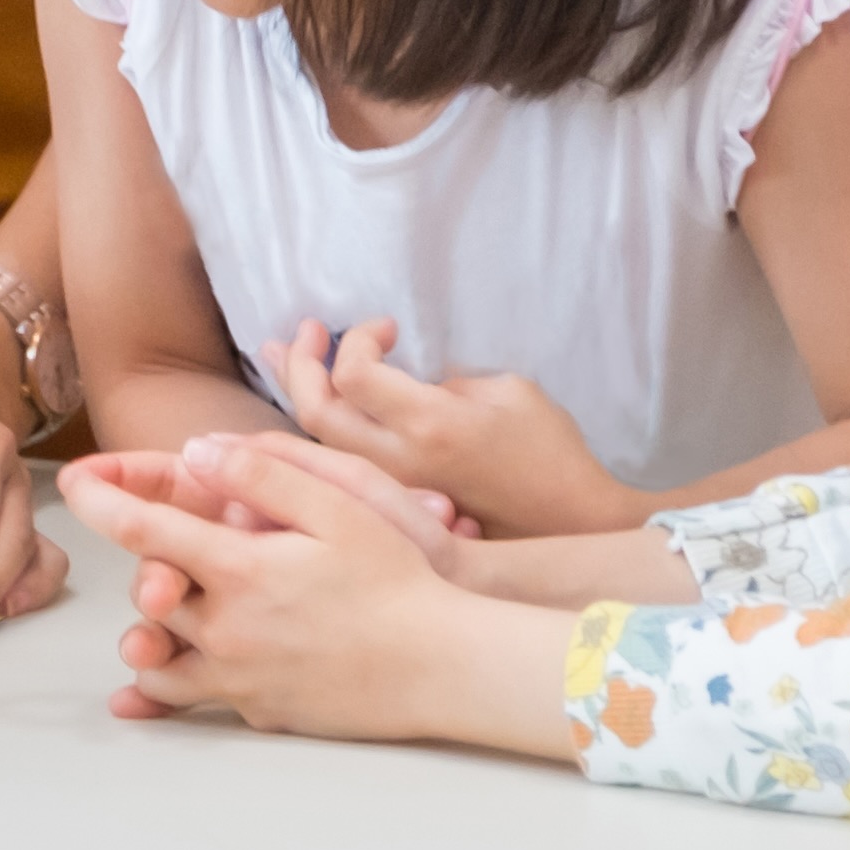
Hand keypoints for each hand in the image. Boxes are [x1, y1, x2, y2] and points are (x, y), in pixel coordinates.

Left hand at [62, 435, 492, 741]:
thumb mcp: (340, 506)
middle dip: (144, 571)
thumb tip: (196, 454)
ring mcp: (242, 680)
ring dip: (149, 636)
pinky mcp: (262, 713)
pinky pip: (199, 701)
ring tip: (154, 615)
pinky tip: (145, 693)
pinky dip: (170, 689)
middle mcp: (228, 632)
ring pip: (159, 662)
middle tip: (154, 553)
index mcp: (241, 572)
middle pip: (149, 598)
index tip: (72, 481)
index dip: (100, 499)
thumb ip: (263, 474)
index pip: (145, 530)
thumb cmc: (400, 582)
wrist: (445, 668)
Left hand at [272, 322, 644, 536]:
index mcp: (431, 424)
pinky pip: (336, 462)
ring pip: (315, 441)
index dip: (356, 339)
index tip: (387, 327)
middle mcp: (399, 460)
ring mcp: (392, 487)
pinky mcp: (395, 502)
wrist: (568, 522)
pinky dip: (314, 425)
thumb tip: (403, 383)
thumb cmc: (549, 449)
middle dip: (300, 362)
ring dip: (295, 391)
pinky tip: (309, 400)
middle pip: (314, 412)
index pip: (353, 374)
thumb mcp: (508, 392)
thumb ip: (444, 382)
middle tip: (307, 330)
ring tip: (282, 353)